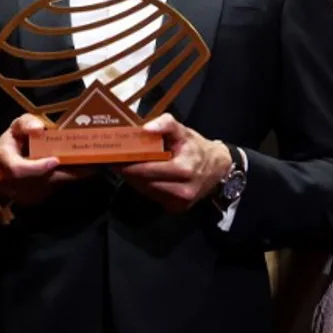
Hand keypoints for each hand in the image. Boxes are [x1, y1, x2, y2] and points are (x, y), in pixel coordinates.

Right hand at [0, 114, 92, 204]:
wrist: (0, 169)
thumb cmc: (11, 144)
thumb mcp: (15, 128)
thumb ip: (25, 123)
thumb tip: (38, 127)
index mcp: (4, 162)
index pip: (18, 170)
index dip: (38, 167)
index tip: (55, 160)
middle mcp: (12, 183)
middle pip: (42, 181)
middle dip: (67, 172)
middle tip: (91, 161)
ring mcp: (23, 195)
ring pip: (52, 186)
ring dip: (70, 175)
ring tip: (90, 164)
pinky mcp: (34, 201)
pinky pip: (54, 190)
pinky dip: (66, 179)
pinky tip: (78, 170)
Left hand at [117, 113, 232, 212]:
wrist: (218, 168)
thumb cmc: (196, 147)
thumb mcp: (183, 131)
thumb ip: (165, 124)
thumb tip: (146, 129)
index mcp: (183, 169)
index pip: (146, 171)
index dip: (128, 165)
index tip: (114, 158)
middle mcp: (182, 190)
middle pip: (144, 183)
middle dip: (129, 172)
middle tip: (117, 161)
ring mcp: (180, 202)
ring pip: (147, 192)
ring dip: (136, 180)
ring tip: (129, 167)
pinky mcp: (178, 208)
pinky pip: (154, 197)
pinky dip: (147, 187)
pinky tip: (145, 177)